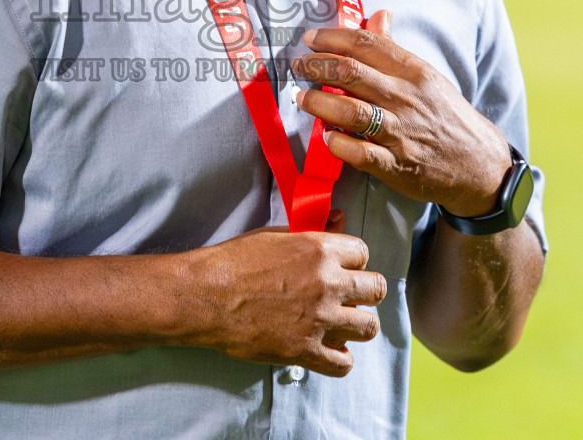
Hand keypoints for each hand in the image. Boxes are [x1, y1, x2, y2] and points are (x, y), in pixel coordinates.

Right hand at [182, 223, 386, 376]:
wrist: (206, 295)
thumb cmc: (235, 261)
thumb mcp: (275, 235)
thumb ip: (313, 230)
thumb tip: (340, 219)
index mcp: (320, 249)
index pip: (364, 254)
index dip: (354, 262)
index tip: (342, 270)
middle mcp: (327, 283)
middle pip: (376, 289)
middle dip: (365, 292)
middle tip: (348, 297)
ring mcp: (319, 319)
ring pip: (369, 326)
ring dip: (358, 325)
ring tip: (342, 324)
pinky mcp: (305, 350)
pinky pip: (344, 363)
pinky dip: (340, 359)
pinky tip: (329, 350)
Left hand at [293, 10, 512, 217]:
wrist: (479, 163)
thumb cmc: (446, 115)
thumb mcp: (426, 77)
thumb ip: (394, 49)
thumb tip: (378, 15)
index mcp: (413, 72)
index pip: (366, 44)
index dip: (332, 38)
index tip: (310, 38)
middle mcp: (406, 98)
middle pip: (351, 73)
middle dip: (317, 66)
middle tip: (298, 66)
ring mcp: (402, 133)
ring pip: (352, 112)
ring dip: (319, 103)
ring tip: (301, 98)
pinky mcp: (398, 166)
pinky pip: (362, 154)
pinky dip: (339, 144)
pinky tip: (326, 137)